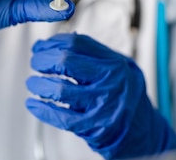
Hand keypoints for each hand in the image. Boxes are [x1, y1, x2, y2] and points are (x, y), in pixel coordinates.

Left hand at [26, 33, 175, 159]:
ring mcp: (101, 105)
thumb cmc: (125, 97)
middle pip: (66, 62)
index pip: (76, 43)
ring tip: (33, 83)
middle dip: (43, 61)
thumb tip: (51, 45)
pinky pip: (61, 117)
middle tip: (36, 63)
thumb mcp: (116, 68)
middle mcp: (109, 82)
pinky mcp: (93, 127)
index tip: (42, 47)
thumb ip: (89, 54)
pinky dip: (42, 109)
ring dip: (39, 85)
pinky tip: (34, 104)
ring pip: (60, 89)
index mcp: (114, 64)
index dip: (53, 43)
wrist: (142, 132)